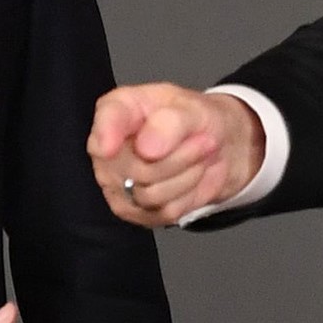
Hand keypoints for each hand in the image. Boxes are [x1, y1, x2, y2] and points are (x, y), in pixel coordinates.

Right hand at [87, 82, 263, 226]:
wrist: (217, 148)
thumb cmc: (195, 121)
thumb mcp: (193, 110)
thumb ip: (170, 122)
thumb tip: (147, 149)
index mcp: (119, 109)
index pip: (106, 121)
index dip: (105, 135)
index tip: (109, 148)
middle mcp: (109, 148)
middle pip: (134, 169)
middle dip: (179, 159)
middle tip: (205, 142)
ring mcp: (117, 183)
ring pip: (150, 194)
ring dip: (186, 176)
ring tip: (198, 157)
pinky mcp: (134, 210)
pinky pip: (163, 212)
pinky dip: (186, 196)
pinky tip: (189, 176)